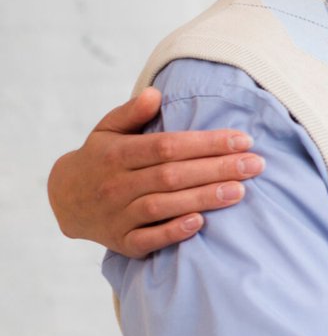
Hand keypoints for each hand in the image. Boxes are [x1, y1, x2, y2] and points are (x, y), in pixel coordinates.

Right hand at [47, 87, 262, 257]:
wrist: (64, 200)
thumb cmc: (100, 159)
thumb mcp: (107, 130)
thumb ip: (131, 112)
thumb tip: (155, 93)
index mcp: (117, 154)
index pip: (167, 146)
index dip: (206, 143)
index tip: (243, 140)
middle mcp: (116, 184)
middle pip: (172, 175)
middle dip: (217, 169)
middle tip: (256, 165)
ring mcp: (117, 215)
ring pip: (163, 206)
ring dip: (203, 199)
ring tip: (240, 191)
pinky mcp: (121, 241)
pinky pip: (147, 239)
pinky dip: (173, 232)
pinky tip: (201, 223)